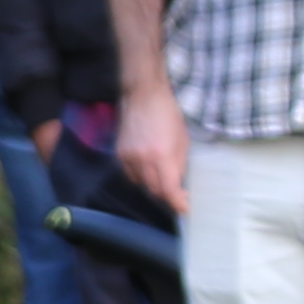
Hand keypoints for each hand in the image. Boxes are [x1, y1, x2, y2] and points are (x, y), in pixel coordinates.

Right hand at [116, 80, 190, 212]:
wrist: (143, 94)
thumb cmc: (169, 114)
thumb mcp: (182, 140)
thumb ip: (179, 164)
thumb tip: (178, 183)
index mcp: (162, 156)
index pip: (169, 191)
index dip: (178, 204)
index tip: (185, 208)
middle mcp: (143, 161)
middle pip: (155, 191)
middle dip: (168, 195)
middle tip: (178, 194)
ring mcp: (128, 158)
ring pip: (141, 185)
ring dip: (154, 186)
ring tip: (162, 178)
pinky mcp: (119, 154)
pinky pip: (130, 175)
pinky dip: (140, 177)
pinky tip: (148, 169)